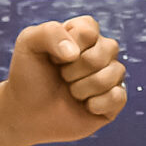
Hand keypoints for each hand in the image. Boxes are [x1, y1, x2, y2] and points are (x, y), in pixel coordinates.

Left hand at [4, 15, 128, 143]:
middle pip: (107, 49)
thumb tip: (75, 53)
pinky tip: (84, 107)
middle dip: (74, 69)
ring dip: (82, 88)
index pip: (89, 30)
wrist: (27, 114)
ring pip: (114, 73)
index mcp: (84, 32)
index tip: (52, 57)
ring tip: (71, 92)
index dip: (66, 47)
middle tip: (61, 77)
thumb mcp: (28, 44)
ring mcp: (110, 75)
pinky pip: (118, 97)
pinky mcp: (115, 101)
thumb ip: (50, 33)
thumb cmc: (29, 77)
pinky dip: (96, 104)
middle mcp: (102, 50)